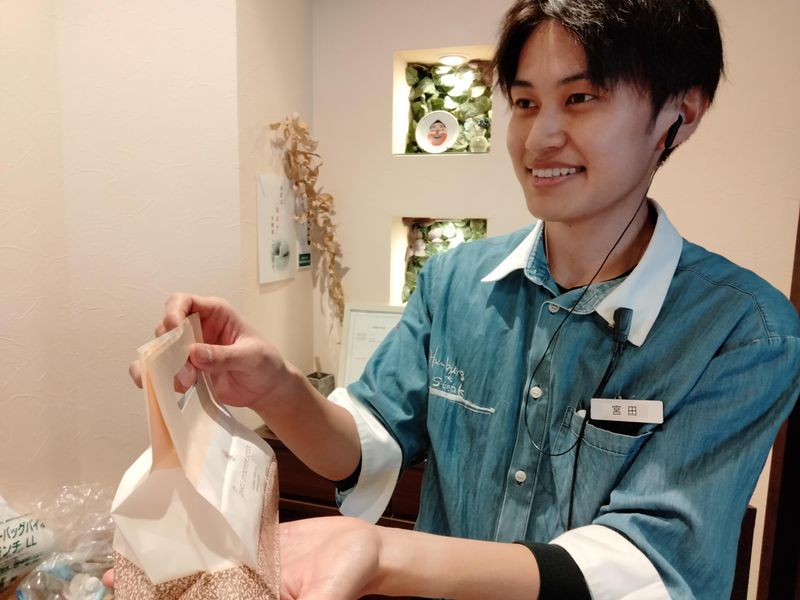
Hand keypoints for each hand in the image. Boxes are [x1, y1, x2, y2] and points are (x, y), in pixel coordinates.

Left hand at [100, 517, 379, 598]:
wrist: (370, 547)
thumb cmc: (353, 574)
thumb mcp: (327, 596)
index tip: (130, 597)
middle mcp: (245, 589)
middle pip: (194, 591)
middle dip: (155, 588)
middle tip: (111, 578)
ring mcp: (249, 567)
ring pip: (202, 566)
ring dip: (169, 563)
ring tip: (129, 555)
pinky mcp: (257, 544)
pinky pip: (223, 539)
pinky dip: (199, 535)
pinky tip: (176, 526)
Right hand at [129, 293, 291, 411]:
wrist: (266, 389)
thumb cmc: (265, 364)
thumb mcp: (251, 357)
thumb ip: (224, 356)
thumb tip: (194, 354)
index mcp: (215, 313)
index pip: (183, 301)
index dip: (173, 312)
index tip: (173, 329)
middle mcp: (198, 328)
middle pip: (166, 328)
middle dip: (170, 349)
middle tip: (188, 371)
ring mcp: (189, 350)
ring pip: (161, 351)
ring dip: (166, 367)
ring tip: (187, 383)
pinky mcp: (186, 370)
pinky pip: (162, 371)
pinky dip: (160, 379)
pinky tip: (171, 388)